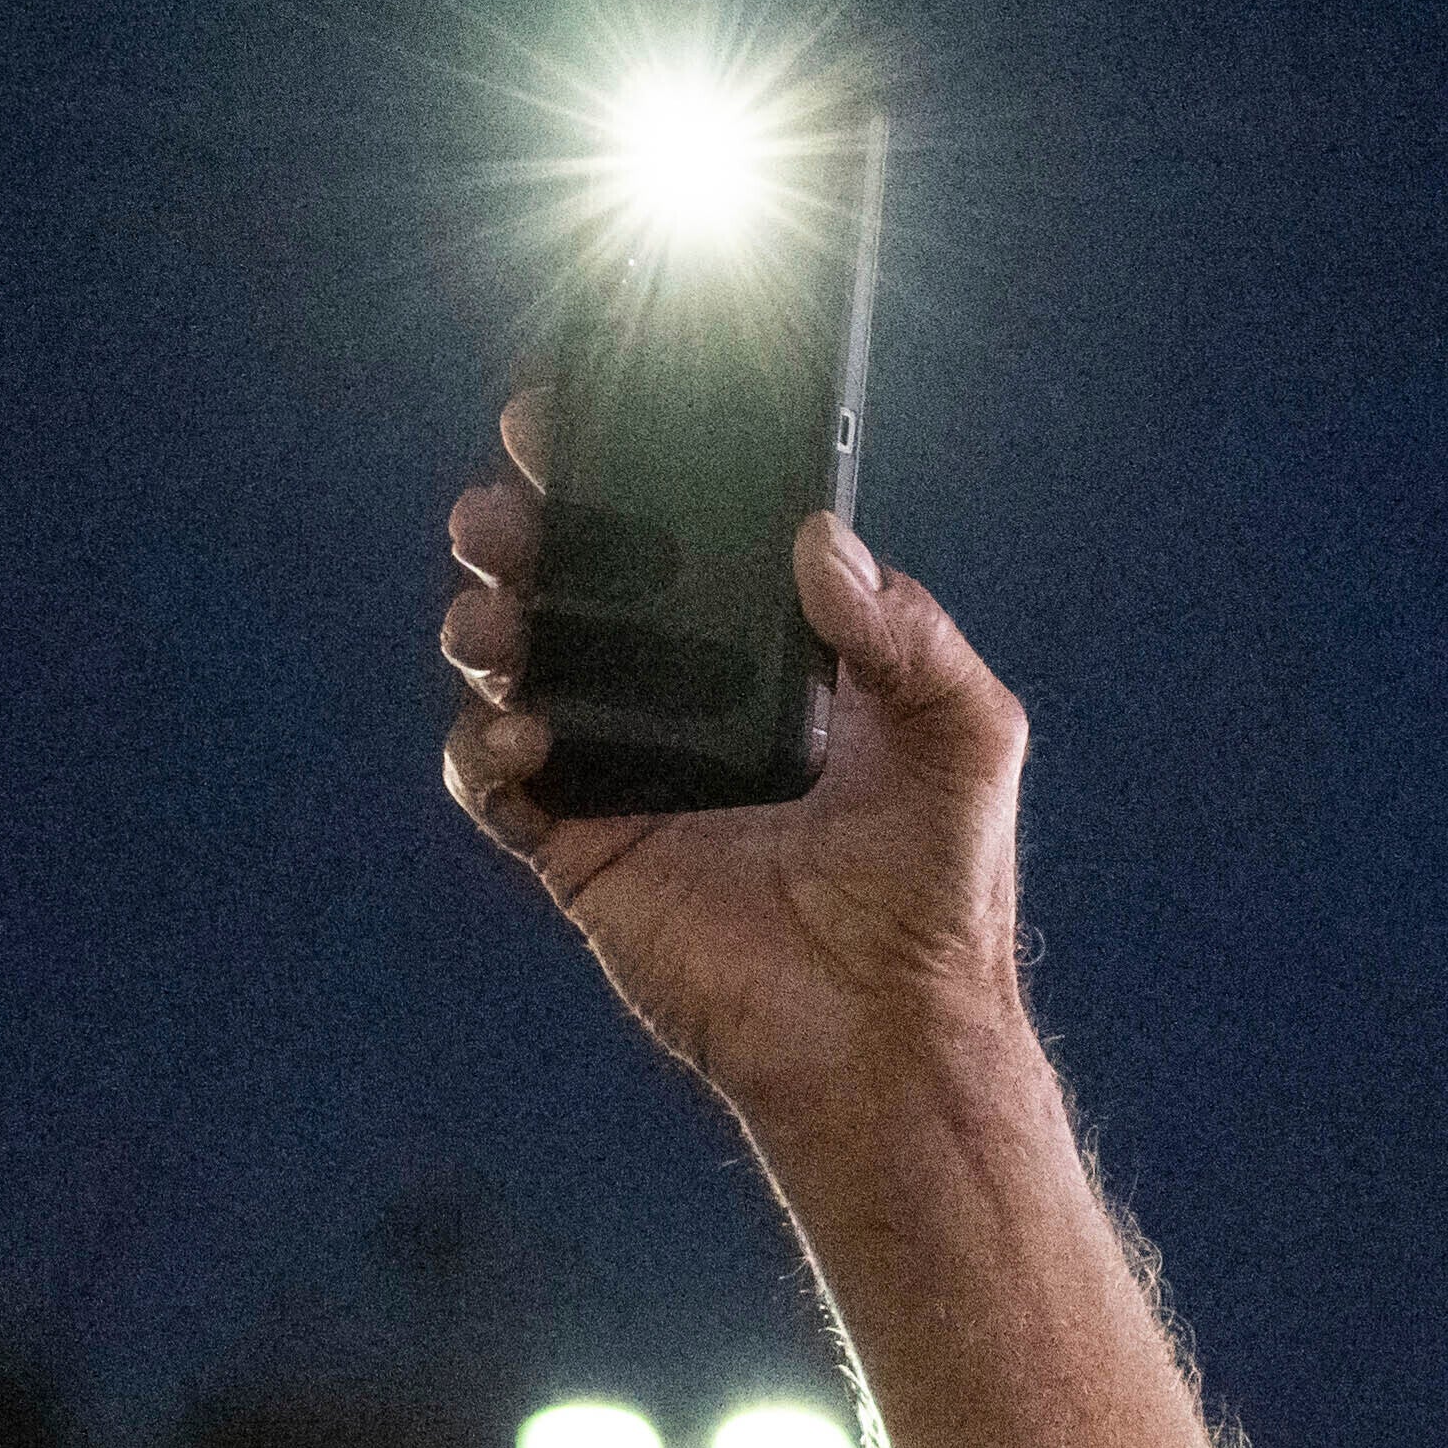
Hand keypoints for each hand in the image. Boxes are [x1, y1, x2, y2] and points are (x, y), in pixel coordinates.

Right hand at [440, 412, 1031, 1132]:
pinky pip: (494, 784)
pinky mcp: (580, 850)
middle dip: (518, 531)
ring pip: (513, 668)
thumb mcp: (964, 732)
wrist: (893, 1031)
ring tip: (501, 621)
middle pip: (567, 584)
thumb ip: (907, 629)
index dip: (611, 470)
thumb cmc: (941, 889)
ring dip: (485, 624)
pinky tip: (524, 734)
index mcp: (759, 654)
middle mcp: (678, 699)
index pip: (672, 538)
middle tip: (504, 509)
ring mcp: (619, 772)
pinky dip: (483, 749)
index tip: (565, 416)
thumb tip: (819, 542)